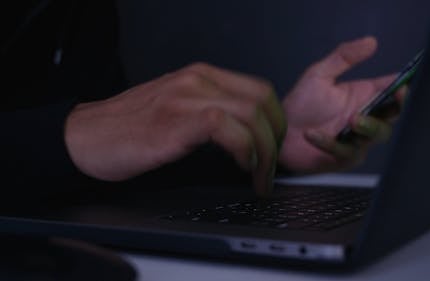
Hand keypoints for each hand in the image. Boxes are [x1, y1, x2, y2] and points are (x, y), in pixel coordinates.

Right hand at [64, 63, 285, 195]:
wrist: (84, 138)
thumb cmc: (129, 129)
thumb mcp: (178, 110)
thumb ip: (212, 113)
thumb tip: (249, 137)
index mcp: (201, 77)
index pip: (259, 90)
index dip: (275, 122)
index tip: (273, 149)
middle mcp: (197, 81)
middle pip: (263, 99)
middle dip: (276, 138)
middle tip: (271, 168)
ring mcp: (185, 98)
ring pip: (252, 112)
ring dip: (266, 151)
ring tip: (261, 177)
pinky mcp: (174, 121)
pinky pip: (226, 127)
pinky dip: (245, 149)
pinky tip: (242, 166)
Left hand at [279, 36, 405, 172]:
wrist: (279, 133)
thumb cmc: (300, 104)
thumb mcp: (319, 75)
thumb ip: (343, 58)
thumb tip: (372, 41)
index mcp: (364, 96)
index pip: (393, 91)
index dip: (404, 87)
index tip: (405, 82)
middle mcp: (365, 117)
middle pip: (393, 115)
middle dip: (398, 107)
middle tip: (395, 97)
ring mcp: (358, 140)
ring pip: (377, 135)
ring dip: (368, 126)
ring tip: (353, 119)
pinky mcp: (344, 158)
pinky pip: (345, 151)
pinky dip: (328, 142)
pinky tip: (311, 134)